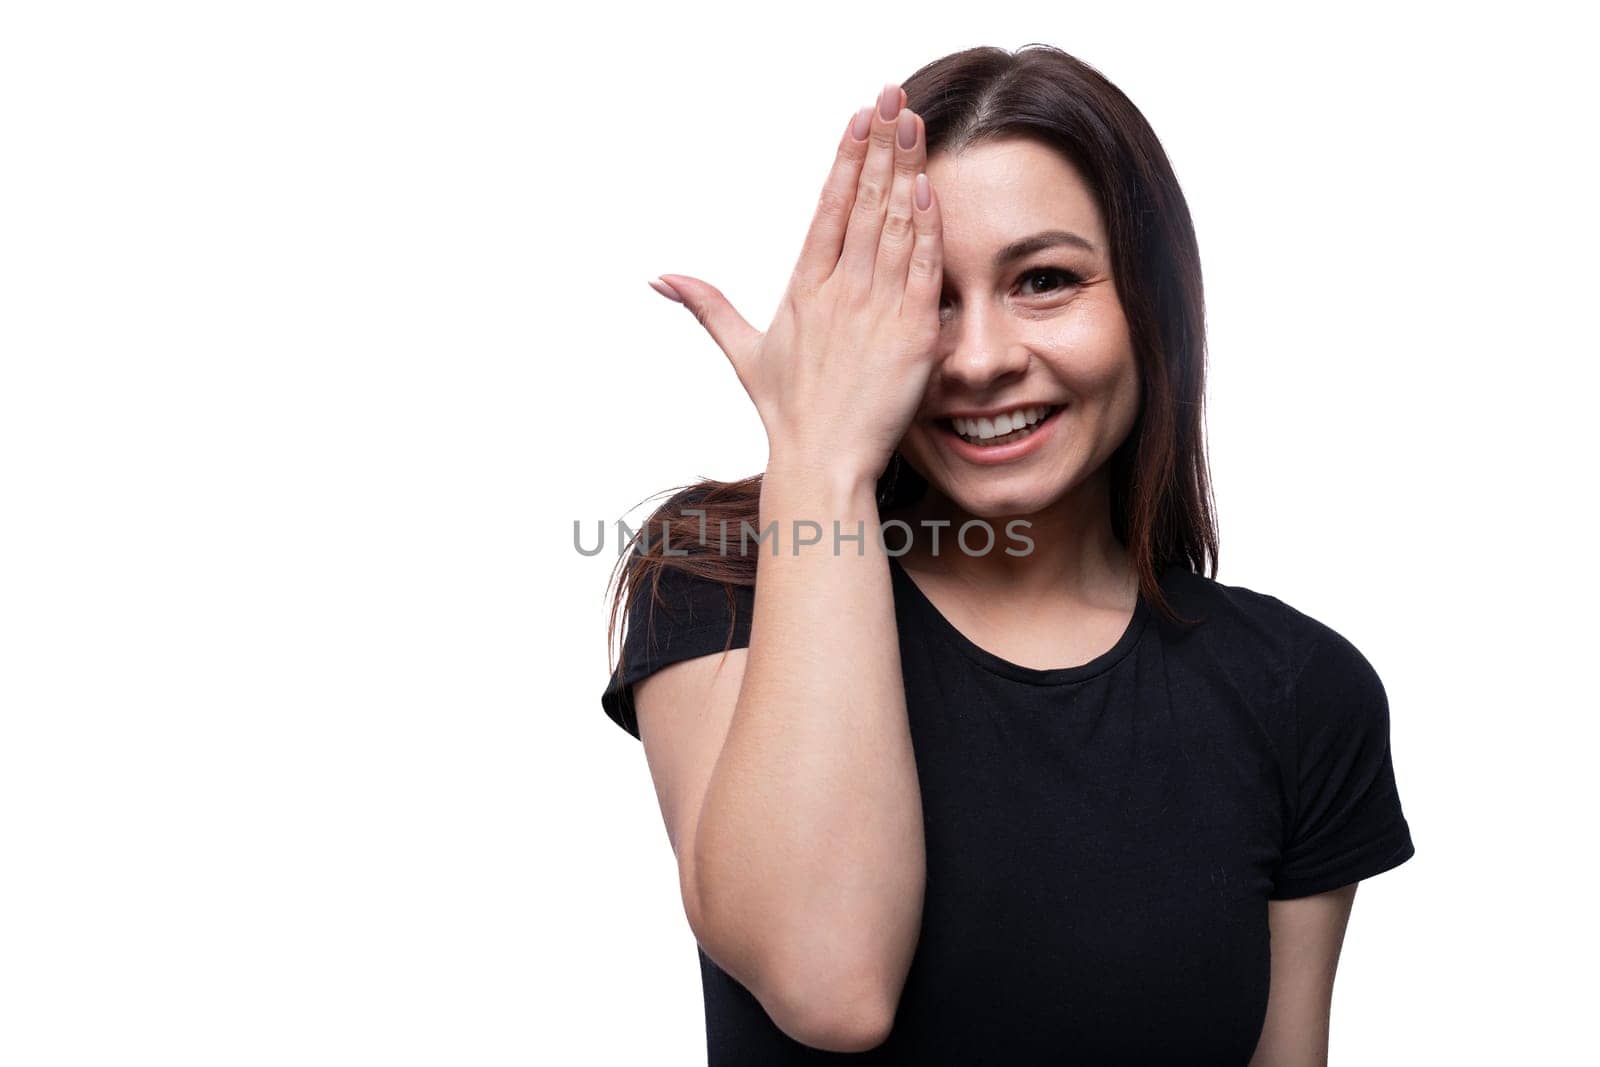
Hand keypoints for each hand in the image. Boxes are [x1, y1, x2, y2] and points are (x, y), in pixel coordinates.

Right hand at [650, 83, 944, 487]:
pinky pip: (921, 267)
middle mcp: (839, 291)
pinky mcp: (911, 333)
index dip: (845, 158)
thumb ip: (707, 307)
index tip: (858, 117)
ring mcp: (876, 309)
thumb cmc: (787, 413)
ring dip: (906, 169)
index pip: (827, 207)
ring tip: (913, 122)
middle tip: (893, 96)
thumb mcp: (743, 352)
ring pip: (894, 224)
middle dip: (879, 144)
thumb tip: (659, 279)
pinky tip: (929, 185)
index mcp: (803, 288)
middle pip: (863, 202)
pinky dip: (926, 226)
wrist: (823, 462)